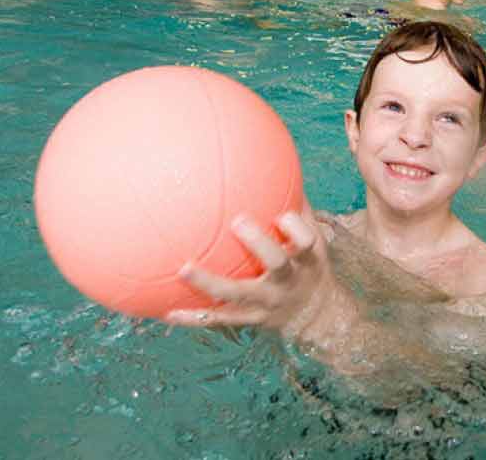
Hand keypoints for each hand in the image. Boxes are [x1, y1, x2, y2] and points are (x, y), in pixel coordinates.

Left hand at [167, 208, 331, 334]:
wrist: (317, 315)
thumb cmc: (308, 265)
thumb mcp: (313, 240)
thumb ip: (297, 208)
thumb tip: (279, 166)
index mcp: (304, 259)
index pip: (306, 241)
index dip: (295, 227)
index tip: (281, 214)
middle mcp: (287, 281)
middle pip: (276, 262)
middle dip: (259, 243)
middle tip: (237, 221)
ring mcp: (267, 303)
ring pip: (238, 294)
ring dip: (210, 283)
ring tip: (183, 269)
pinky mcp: (249, 319)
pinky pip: (219, 318)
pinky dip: (194, 316)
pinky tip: (167, 311)